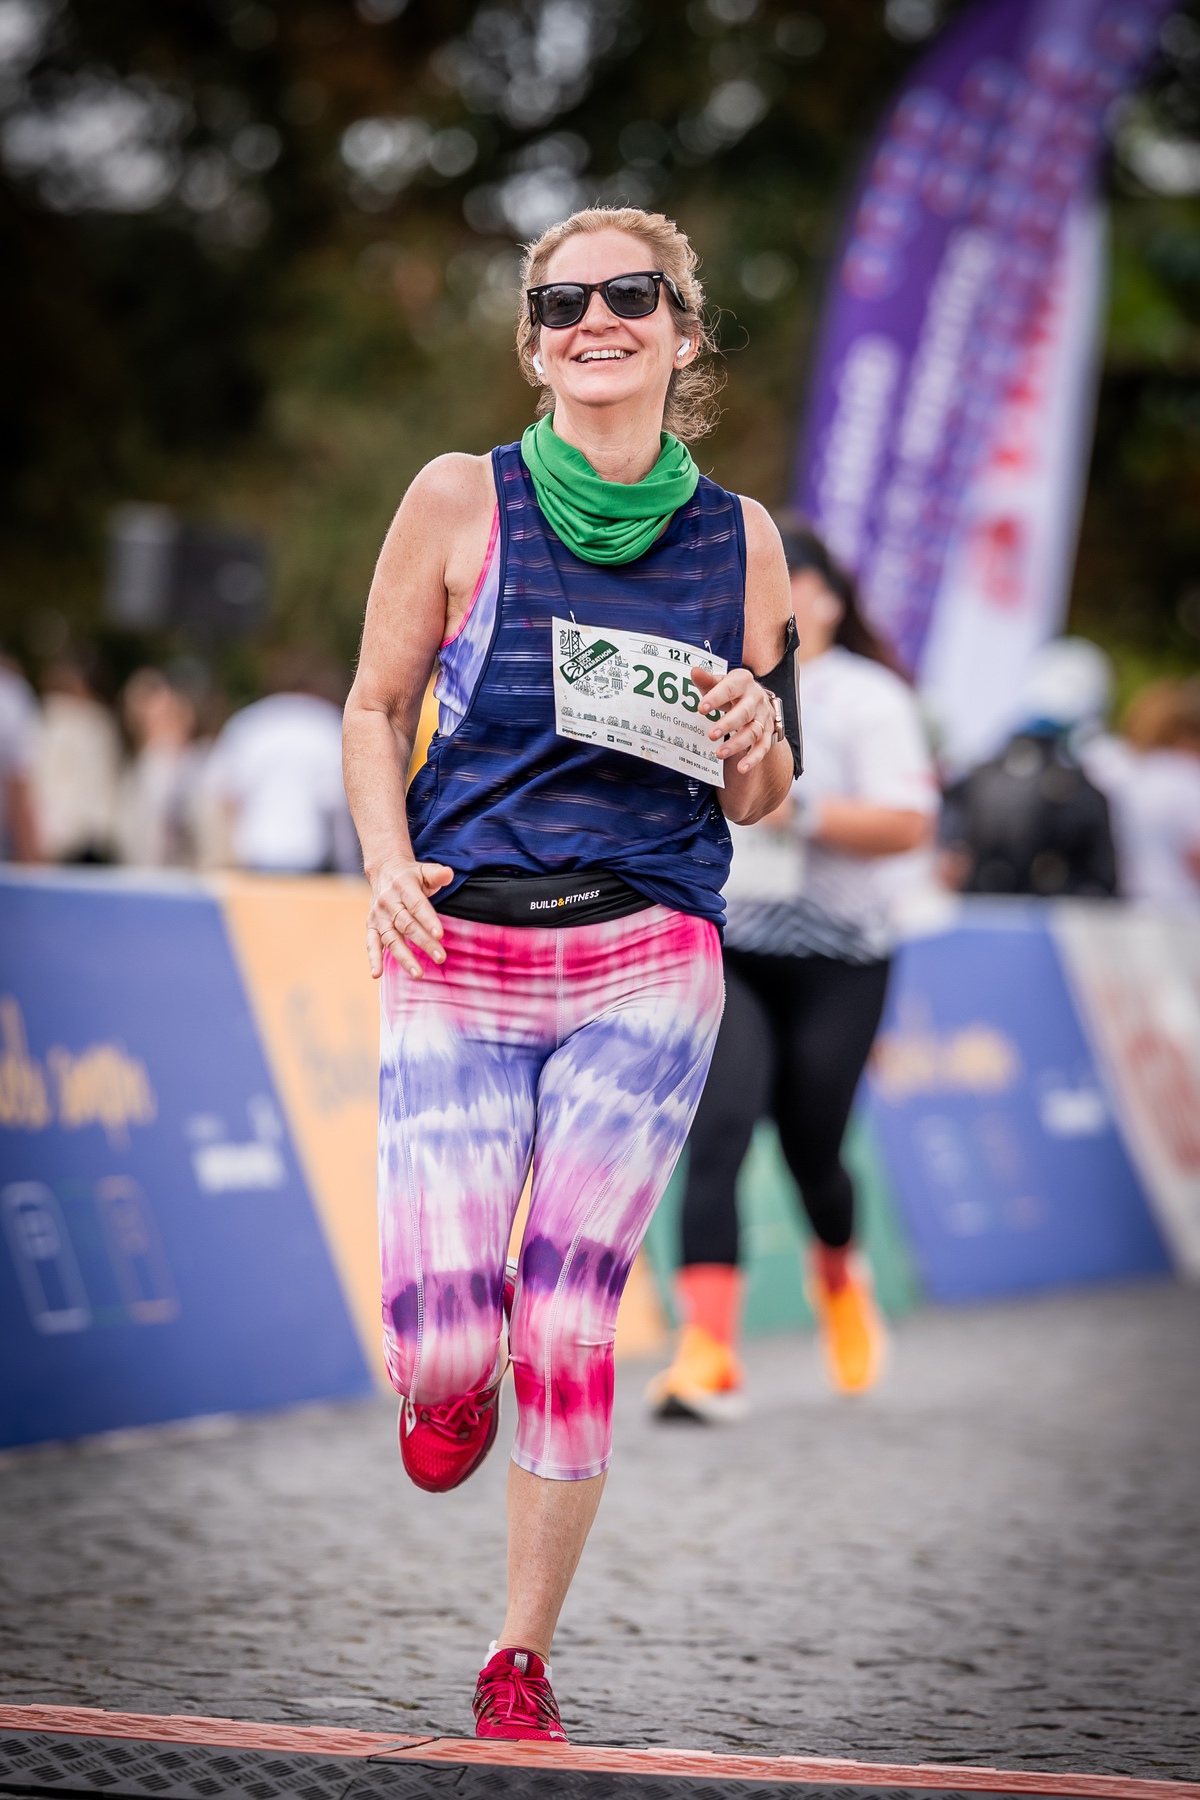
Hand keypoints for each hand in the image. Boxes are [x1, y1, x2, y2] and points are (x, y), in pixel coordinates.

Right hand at [367, 857, 453, 979]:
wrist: (384, 871)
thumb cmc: (411, 876)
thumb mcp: (424, 870)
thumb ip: (437, 874)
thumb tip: (448, 874)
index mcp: (403, 886)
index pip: (417, 905)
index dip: (428, 920)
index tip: (440, 934)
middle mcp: (388, 901)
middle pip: (407, 924)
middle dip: (424, 942)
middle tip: (440, 958)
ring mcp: (379, 916)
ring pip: (391, 938)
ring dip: (404, 957)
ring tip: (418, 974)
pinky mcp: (372, 926)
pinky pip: (371, 943)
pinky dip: (373, 958)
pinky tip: (376, 974)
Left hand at [691, 665, 778, 774]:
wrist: (757, 698)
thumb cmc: (732, 690)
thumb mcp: (720, 682)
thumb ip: (706, 680)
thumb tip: (694, 672)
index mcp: (743, 681)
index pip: (730, 688)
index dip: (716, 698)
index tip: (701, 708)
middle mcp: (756, 698)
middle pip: (744, 712)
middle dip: (728, 724)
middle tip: (711, 735)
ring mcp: (764, 716)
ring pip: (753, 732)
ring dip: (737, 744)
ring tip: (719, 754)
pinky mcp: (768, 733)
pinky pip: (763, 747)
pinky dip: (753, 759)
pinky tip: (741, 769)